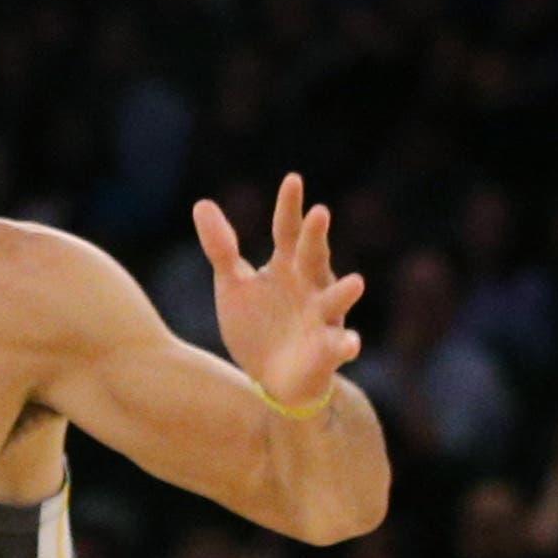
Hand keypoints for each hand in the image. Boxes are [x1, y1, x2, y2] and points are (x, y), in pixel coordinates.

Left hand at [194, 173, 365, 415]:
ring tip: (356, 282)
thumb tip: (201, 203)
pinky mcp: (327, 351)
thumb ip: (221, 247)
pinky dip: (345, 345)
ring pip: (336, 300)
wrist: (272, 378)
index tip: (293, 180)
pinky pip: (339, 347)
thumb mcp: (233, 285)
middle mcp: (311, 286)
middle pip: (313, 257)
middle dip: (316, 237)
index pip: (287, 231)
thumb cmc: (257, 326)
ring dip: (345, 292)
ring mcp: (322, 318)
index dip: (289, 207)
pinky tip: (349, 344)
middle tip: (319, 213)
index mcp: (288, 267)